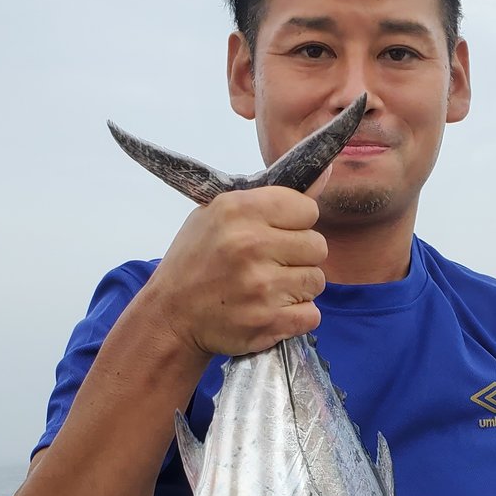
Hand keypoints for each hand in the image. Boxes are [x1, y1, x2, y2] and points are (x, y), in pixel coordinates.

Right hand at [142, 181, 330, 367]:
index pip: (307, 209)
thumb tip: (324, 174)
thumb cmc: (196, 261)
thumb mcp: (218, 214)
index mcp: (238, 210)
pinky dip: (296, 316)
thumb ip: (270, 198)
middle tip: (274, 264)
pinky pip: (312, 314)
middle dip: (300, 257)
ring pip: (316, 281)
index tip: (279, 234)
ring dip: (299, 287)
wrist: (170, 316)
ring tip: (270, 288)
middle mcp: (250, 245)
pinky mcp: (268, 321)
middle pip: (318, 246)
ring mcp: (261, 286)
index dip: (297, 223)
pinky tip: (271, 310)